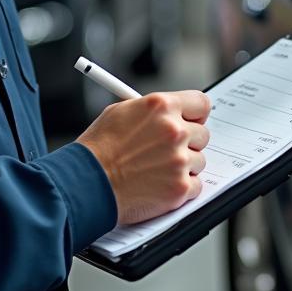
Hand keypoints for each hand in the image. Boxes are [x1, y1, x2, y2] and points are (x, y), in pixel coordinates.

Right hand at [76, 90, 210, 225]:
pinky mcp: (180, 187)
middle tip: (168, 149)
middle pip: (202, 133)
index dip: (196, 114)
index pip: (201, 103)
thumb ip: (152, 110)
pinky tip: (159, 184)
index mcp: (161, 106)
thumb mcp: (121, 111)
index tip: (192, 120)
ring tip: (156, 169)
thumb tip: (169, 111)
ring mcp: (179, 160)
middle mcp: (174, 130)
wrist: (88, 182)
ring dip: (183, 165)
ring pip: (199, 160)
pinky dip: (181, 187)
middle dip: (188, 141)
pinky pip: (196, 185)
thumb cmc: (98, 148)